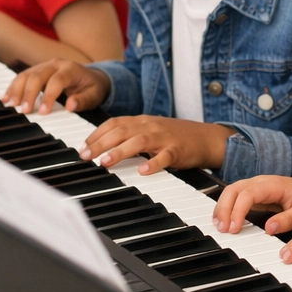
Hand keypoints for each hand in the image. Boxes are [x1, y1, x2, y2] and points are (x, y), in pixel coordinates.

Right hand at [4, 59, 110, 113]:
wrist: (91, 77)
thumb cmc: (92, 88)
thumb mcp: (94, 95)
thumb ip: (84, 100)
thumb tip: (70, 106)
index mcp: (71, 69)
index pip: (56, 80)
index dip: (48, 96)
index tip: (43, 112)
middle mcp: (56, 64)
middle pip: (37, 76)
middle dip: (29, 94)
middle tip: (24, 111)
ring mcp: (44, 65)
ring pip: (26, 74)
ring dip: (17, 90)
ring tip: (11, 106)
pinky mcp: (37, 70)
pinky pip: (22, 77)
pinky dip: (13, 87)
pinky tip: (6, 99)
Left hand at [79, 115, 235, 172]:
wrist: (208, 138)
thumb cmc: (176, 138)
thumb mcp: (151, 132)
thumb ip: (130, 136)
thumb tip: (102, 147)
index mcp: (142, 121)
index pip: (115, 122)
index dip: (97, 133)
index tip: (83, 146)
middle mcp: (151, 126)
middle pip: (122, 130)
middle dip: (101, 143)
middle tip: (85, 156)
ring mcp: (164, 138)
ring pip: (139, 141)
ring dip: (120, 151)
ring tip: (105, 161)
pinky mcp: (178, 150)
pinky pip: (165, 156)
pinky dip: (153, 163)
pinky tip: (143, 171)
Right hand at [213, 175, 291, 233]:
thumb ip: (288, 220)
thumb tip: (268, 229)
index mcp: (273, 184)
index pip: (248, 193)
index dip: (238, 210)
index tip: (234, 227)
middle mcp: (262, 182)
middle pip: (234, 189)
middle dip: (224, 208)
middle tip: (222, 229)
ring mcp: (257, 188)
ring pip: (232, 192)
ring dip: (223, 208)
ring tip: (220, 228)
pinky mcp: (256, 195)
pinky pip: (236, 198)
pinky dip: (227, 209)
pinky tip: (225, 222)